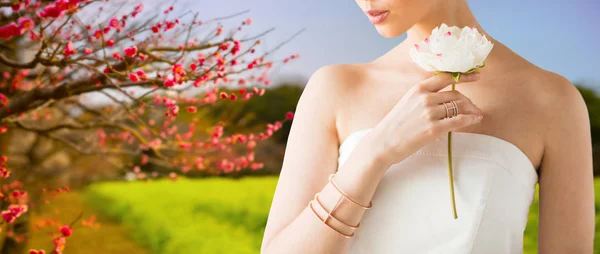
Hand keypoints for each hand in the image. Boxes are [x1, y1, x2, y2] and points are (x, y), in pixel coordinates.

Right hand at [367, 72, 482, 167]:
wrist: (382, 143)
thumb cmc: (395, 125)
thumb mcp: (407, 103)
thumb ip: (424, 97)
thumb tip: (445, 99)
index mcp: (418, 89)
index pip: (446, 77)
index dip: (464, 76)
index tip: (476, 76)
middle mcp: (425, 98)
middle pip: (456, 94)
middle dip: (469, 101)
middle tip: (474, 107)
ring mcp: (429, 113)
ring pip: (459, 107)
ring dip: (471, 111)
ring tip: (477, 115)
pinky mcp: (433, 129)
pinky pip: (458, 121)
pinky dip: (470, 119)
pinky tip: (475, 120)